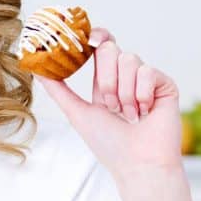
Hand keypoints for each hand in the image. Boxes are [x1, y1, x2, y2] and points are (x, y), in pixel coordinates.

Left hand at [34, 27, 182, 176]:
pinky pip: (148, 71)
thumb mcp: (77, 112)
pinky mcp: (165, 84)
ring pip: (129, 59)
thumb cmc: (109, 144)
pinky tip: (145, 113)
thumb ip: (58, 89)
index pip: (100, 46)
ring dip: (123, 93)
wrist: (138, 164)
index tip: (86, 38)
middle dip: (106, 79)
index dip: (94, 36)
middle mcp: (126, 77)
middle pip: (110, 49)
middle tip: (111, 106)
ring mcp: (146, 80)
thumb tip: (36, 68)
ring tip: (129, 115)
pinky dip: (142, 95)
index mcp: (106, 81)